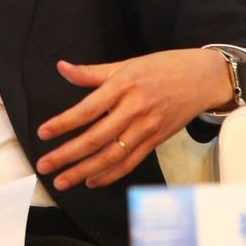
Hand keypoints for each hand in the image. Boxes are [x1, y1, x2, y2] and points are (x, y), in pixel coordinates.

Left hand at [34, 48, 231, 190]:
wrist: (204, 78)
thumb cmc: (162, 67)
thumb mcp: (126, 64)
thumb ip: (92, 73)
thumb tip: (61, 67)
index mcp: (123, 86)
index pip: (87, 109)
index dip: (63, 123)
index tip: (42, 133)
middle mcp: (134, 109)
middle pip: (96, 138)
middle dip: (67, 155)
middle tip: (44, 166)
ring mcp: (147, 128)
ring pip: (112, 155)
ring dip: (84, 171)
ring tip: (62, 181)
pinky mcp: (156, 141)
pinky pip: (131, 162)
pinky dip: (111, 174)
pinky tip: (91, 181)